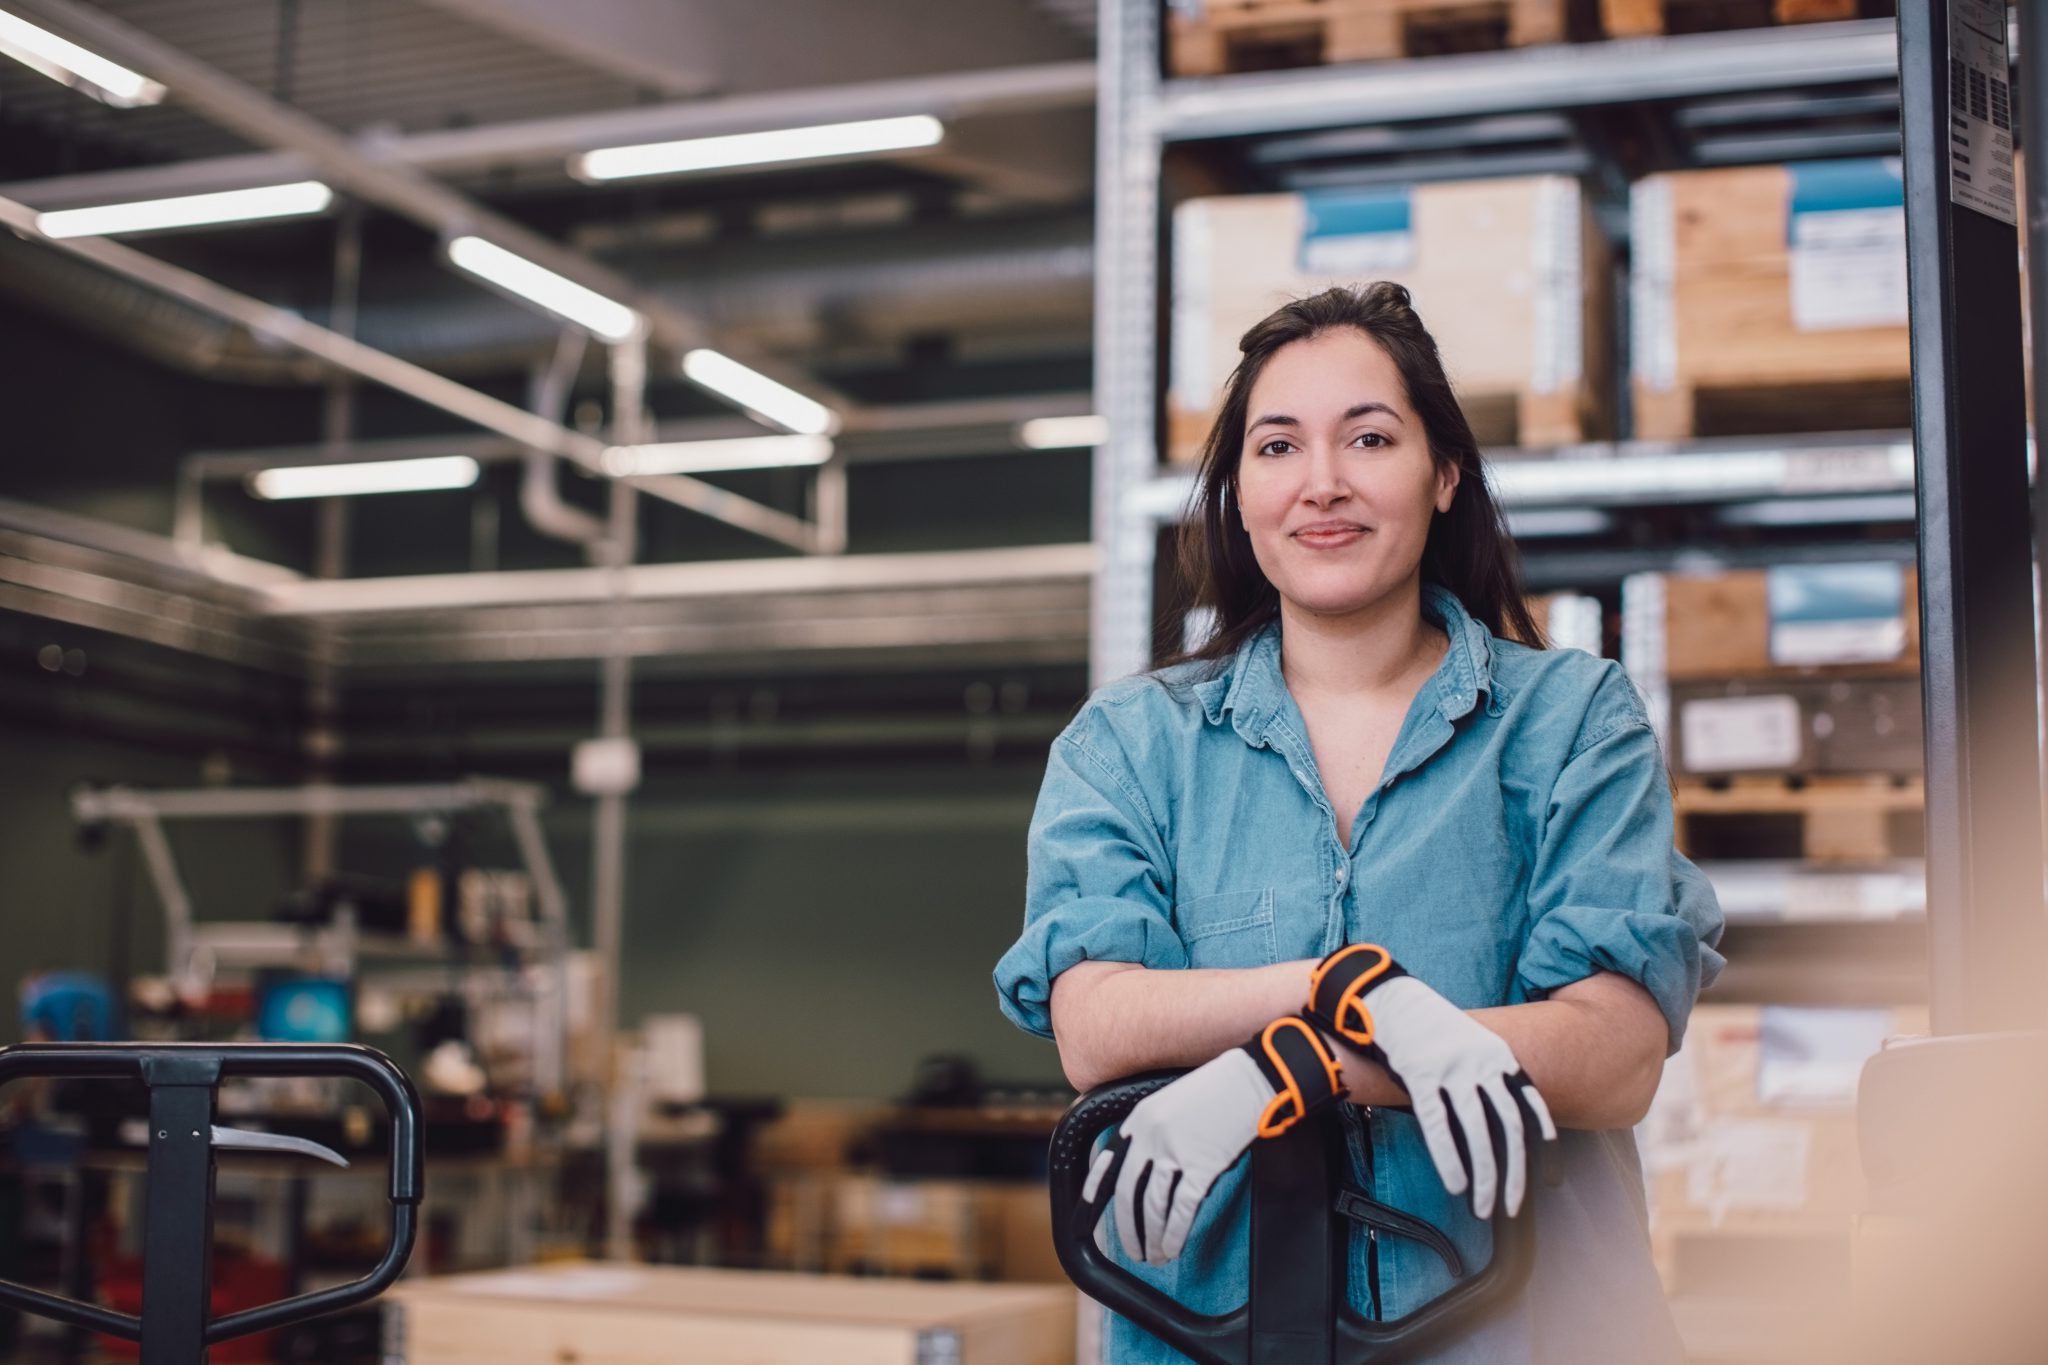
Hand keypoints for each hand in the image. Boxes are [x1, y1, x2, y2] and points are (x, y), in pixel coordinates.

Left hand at [1083, 1016, 1342, 1264]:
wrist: (1252, 1079)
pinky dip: (1174, 1234)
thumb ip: (1152, 1130)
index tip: (1089, 1212)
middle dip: (1127, 1228)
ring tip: (1154, 1256)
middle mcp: (1150, 1136)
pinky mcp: (1202, 1167)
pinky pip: (1182, 1210)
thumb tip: (1145, 1167)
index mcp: (1139, 1119)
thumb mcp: (1170, 1101)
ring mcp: (1175, 1152)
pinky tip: (1173, 1248)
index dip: (1096, 1192)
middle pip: (1127, 1193)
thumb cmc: (1217, 1089)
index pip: (1108, 1162)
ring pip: (1153, 1207)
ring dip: (1152, 1237)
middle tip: (1132, 1249)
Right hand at [1328, 966, 1556, 1219]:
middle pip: (1508, 1126)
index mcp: (1498, 1056)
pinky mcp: (1420, 1074)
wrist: (1391, 998)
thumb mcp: (1473, 1043)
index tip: (1551, 1177)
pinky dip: (1449, 1159)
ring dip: (1484, 1175)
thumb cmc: (1429, 1028)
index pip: (1530, 1105)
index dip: (1544, 1145)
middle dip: (1514, 1172)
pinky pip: (1438, 1124)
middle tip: (1513, 1205)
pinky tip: (1455, 1183)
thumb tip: (1500, 1119)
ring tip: (1483, 1206)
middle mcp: (1480, 1063)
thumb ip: (1490, 1075)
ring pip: (1476, 1131)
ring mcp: (1451, 1068)